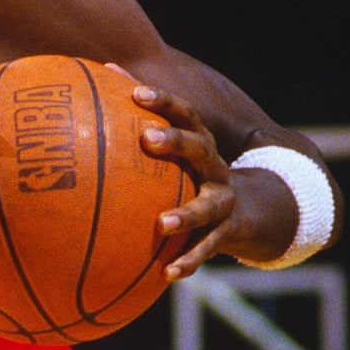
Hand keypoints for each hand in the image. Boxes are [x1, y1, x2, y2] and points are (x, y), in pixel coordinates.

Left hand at [129, 82, 242, 278]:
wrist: (248, 210)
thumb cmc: (193, 174)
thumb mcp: (177, 151)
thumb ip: (142, 122)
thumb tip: (101, 76)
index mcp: (200, 143)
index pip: (185, 112)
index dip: (163, 99)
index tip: (136, 93)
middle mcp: (215, 167)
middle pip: (200, 148)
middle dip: (176, 141)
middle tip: (147, 139)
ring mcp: (224, 200)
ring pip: (208, 205)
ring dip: (187, 214)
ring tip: (163, 223)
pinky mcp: (226, 233)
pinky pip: (206, 248)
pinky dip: (189, 261)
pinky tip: (168, 274)